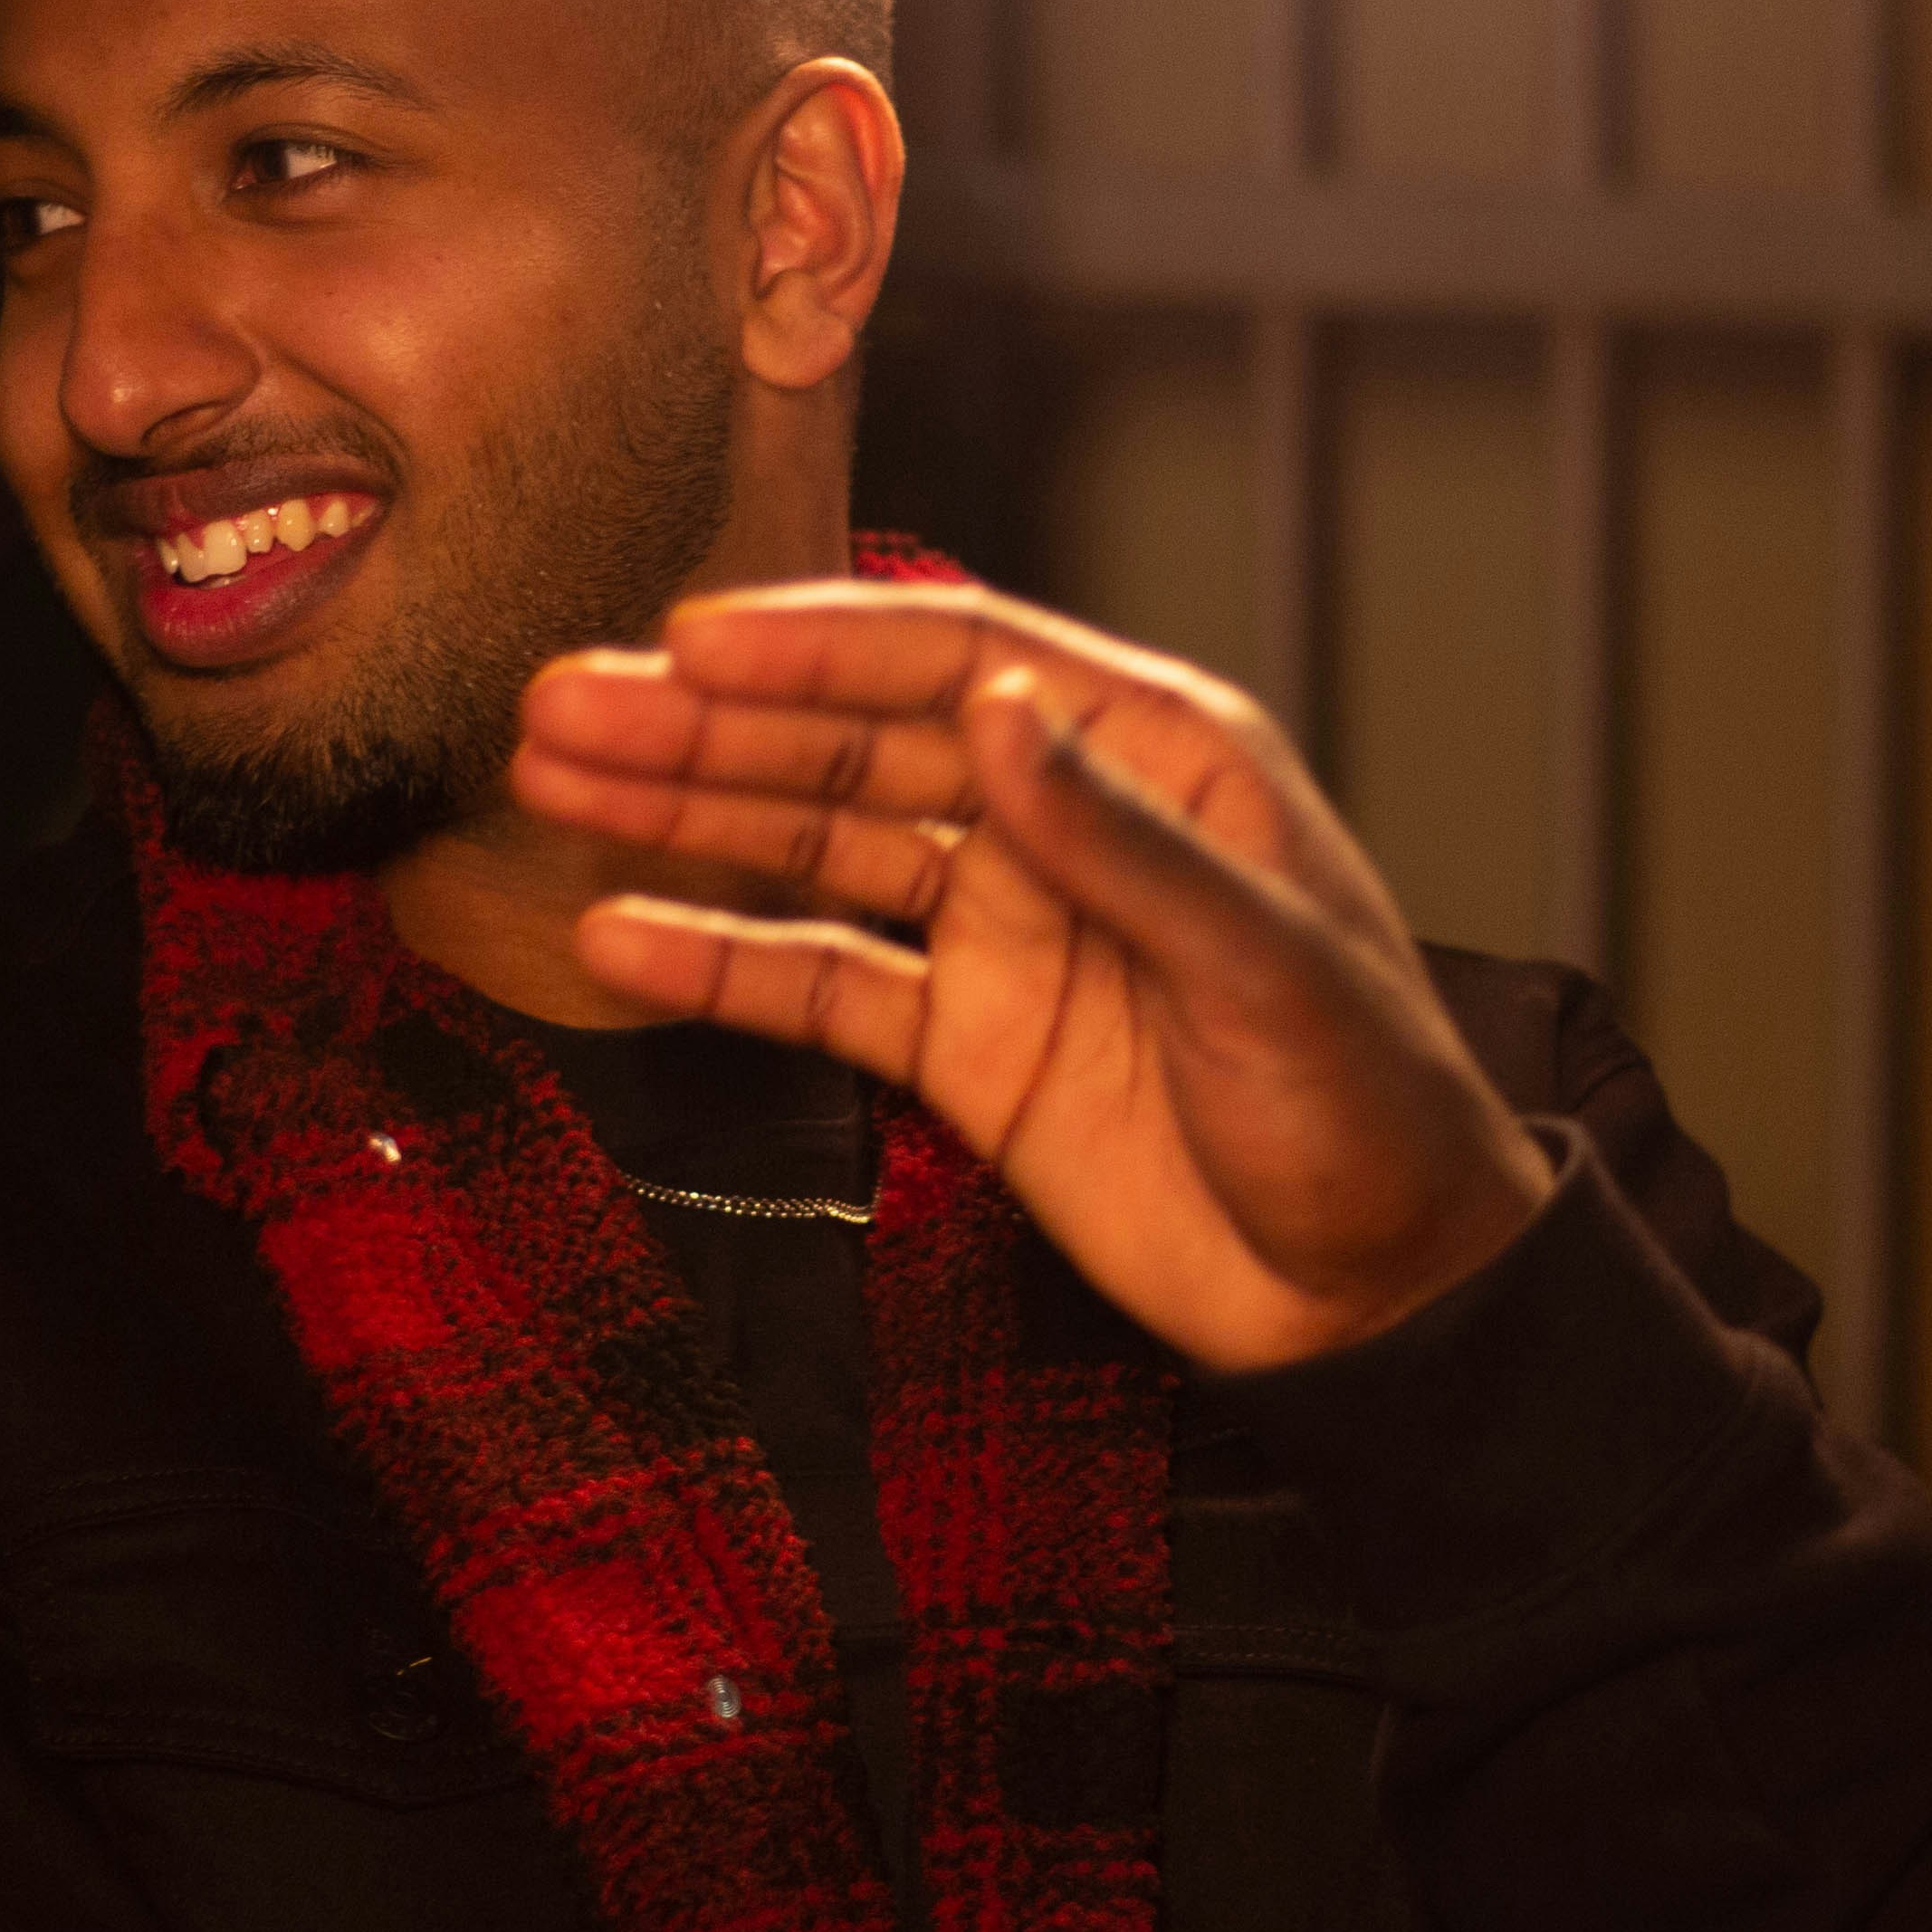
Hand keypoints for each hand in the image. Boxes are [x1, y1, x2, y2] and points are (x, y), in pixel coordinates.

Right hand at [511, 587, 1554, 1372]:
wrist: (1379, 1291)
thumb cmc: (1372, 1107)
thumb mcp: (1264, 963)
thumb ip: (1126, 840)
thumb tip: (1008, 704)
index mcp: (1155, 759)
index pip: (961, 662)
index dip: (821, 646)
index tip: (692, 641)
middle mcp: (1064, 824)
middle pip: (858, 744)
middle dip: (711, 724)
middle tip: (567, 705)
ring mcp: (1005, 933)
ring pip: (820, 847)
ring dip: (688, 815)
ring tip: (552, 780)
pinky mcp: (967, 1046)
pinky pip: (825, 985)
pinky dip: (721, 963)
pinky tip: (618, 937)